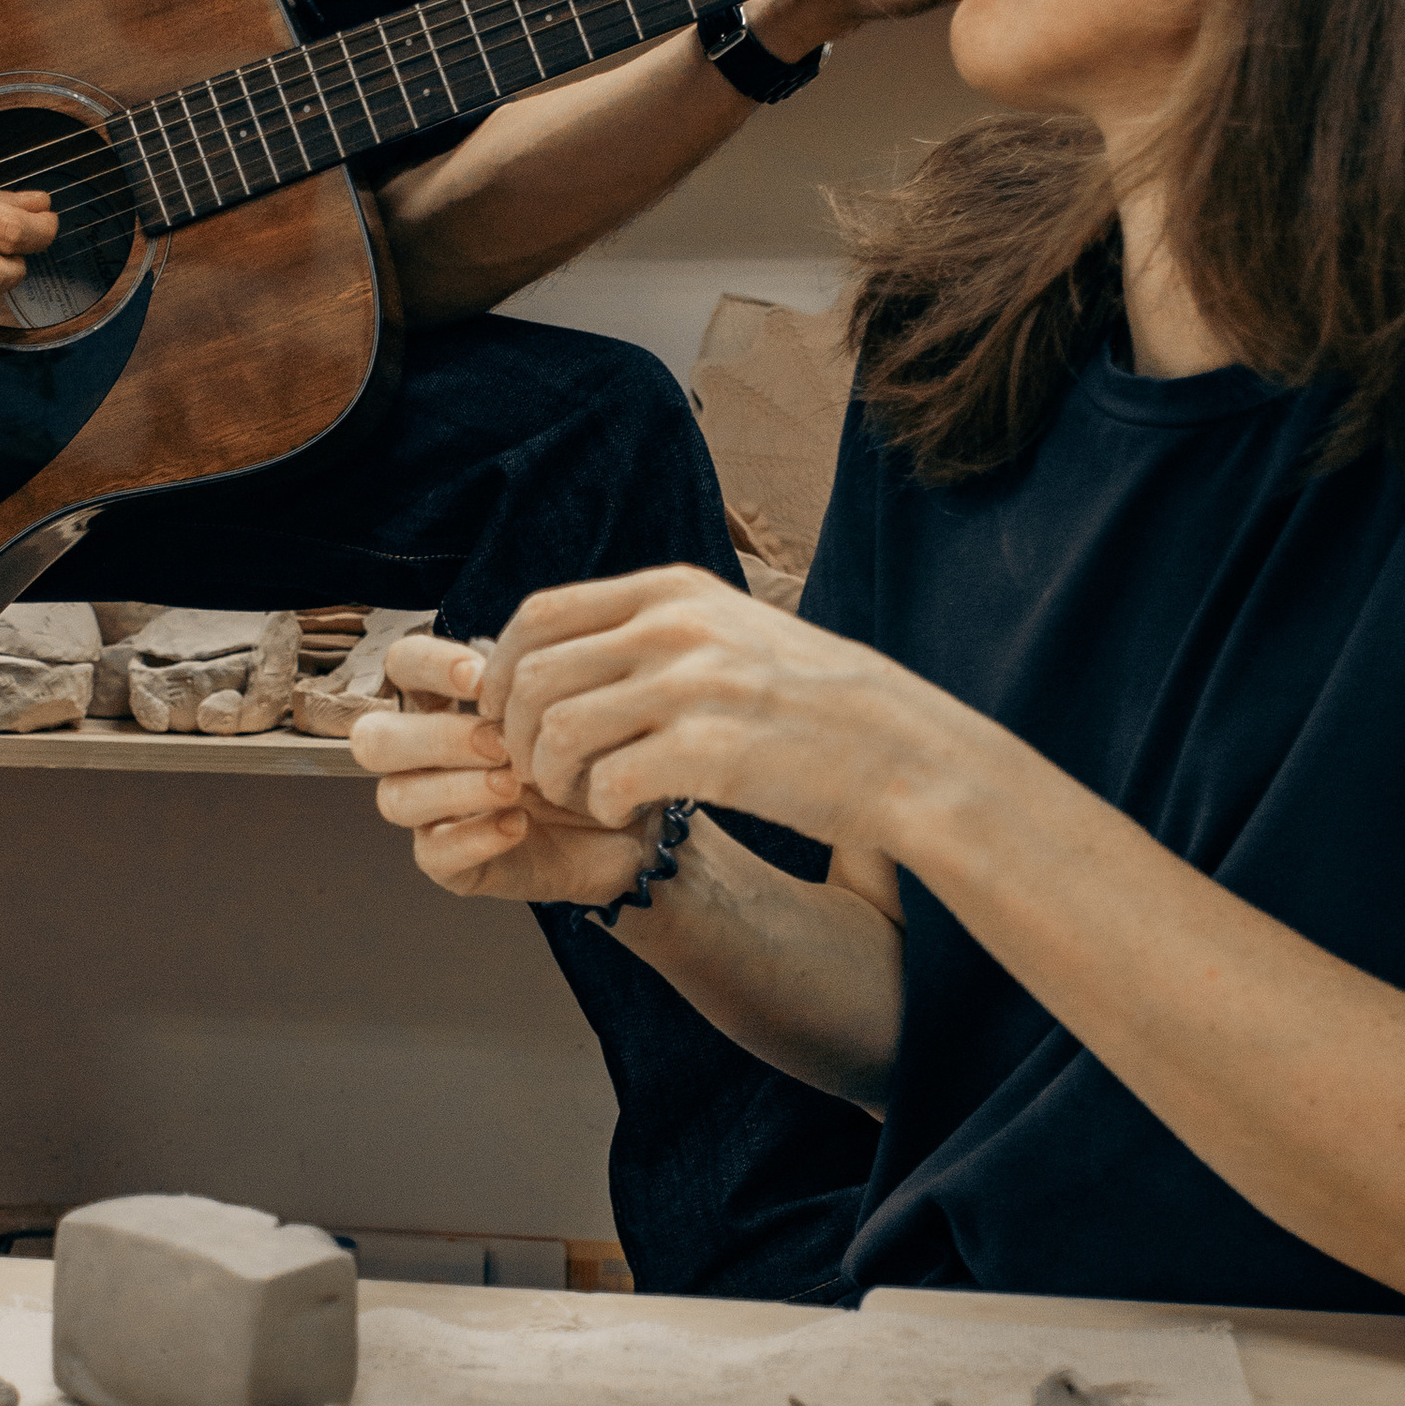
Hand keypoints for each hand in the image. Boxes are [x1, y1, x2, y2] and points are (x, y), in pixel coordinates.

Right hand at [351, 631, 651, 906]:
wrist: (626, 824)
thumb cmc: (588, 756)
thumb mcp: (563, 706)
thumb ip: (526, 683)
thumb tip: (506, 668)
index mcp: (443, 702)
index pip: (401, 666)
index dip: (427, 666)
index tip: (482, 682)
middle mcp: (423, 757)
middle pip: (373, 739)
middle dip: (436, 737)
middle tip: (500, 742)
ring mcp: (430, 813)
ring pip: (395, 798)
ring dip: (455, 787)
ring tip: (515, 786)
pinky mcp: (450, 864)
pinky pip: (434, 853)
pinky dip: (475, 837)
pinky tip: (519, 824)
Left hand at [478, 566, 954, 856]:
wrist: (902, 749)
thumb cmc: (812, 702)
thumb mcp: (731, 630)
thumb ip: (655, 627)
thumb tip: (563, 646)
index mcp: (672, 591)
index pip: (538, 616)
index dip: (502, 673)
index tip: (510, 716)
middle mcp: (674, 627)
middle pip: (533, 677)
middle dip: (516, 736)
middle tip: (538, 773)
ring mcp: (691, 687)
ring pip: (557, 733)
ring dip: (552, 778)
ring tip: (582, 796)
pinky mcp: (709, 752)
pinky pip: (605, 784)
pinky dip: (600, 809)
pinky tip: (628, 814)